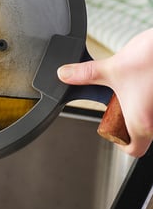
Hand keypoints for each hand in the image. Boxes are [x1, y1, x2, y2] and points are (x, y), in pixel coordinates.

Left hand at [57, 28, 152, 156]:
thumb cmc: (150, 58)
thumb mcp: (111, 68)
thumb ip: (85, 74)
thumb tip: (65, 75)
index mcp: (141, 121)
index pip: (135, 150)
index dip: (124, 145)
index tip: (116, 135)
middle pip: (144, 134)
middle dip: (130, 122)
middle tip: (121, 106)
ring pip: (151, 119)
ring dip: (142, 109)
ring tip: (135, 91)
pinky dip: (149, 99)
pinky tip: (145, 83)